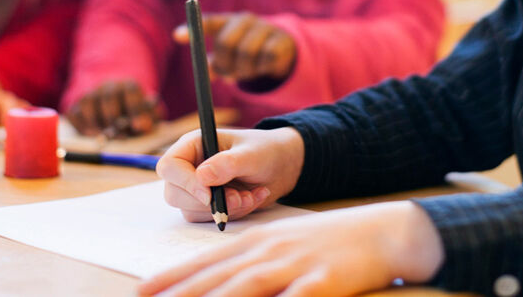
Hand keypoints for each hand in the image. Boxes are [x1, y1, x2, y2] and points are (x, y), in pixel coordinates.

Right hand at [66, 79, 160, 136]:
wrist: (114, 114)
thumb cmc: (133, 118)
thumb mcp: (146, 118)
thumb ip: (147, 120)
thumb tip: (141, 125)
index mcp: (128, 85)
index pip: (131, 89)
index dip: (135, 109)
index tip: (137, 127)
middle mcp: (108, 85)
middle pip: (109, 97)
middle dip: (114, 119)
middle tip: (120, 137)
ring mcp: (90, 94)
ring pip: (89, 105)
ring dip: (97, 124)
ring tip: (106, 138)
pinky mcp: (75, 105)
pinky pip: (75, 115)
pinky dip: (82, 127)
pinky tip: (94, 135)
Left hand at [137, 201, 444, 296]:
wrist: (382, 231)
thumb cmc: (327, 243)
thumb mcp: (283, 245)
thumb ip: (250, 263)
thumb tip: (220, 282)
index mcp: (257, 241)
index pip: (205, 262)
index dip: (171, 279)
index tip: (141, 291)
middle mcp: (269, 251)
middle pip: (218, 279)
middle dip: (182, 296)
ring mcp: (295, 265)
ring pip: (247, 288)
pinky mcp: (323, 281)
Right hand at [156, 127, 303, 223]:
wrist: (280, 166)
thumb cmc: (264, 151)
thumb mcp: (251, 154)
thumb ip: (228, 164)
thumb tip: (201, 177)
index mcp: (193, 145)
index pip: (169, 166)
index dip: (184, 182)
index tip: (209, 194)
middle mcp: (189, 167)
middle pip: (174, 194)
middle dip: (208, 203)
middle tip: (238, 198)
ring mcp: (196, 188)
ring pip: (192, 211)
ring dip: (224, 209)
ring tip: (250, 195)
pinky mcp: (207, 205)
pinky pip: (209, 219)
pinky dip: (232, 214)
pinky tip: (251, 199)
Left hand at [173, 12, 296, 82]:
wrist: (282, 49)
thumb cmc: (246, 52)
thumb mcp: (228, 57)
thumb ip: (214, 64)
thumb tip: (206, 75)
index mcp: (227, 22)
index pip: (208, 22)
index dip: (193, 29)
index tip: (176, 36)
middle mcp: (244, 20)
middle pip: (225, 42)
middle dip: (224, 63)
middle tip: (228, 75)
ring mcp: (264, 27)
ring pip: (246, 53)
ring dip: (244, 70)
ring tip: (246, 72)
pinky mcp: (280, 39)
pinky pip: (266, 58)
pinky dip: (262, 69)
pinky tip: (263, 68)